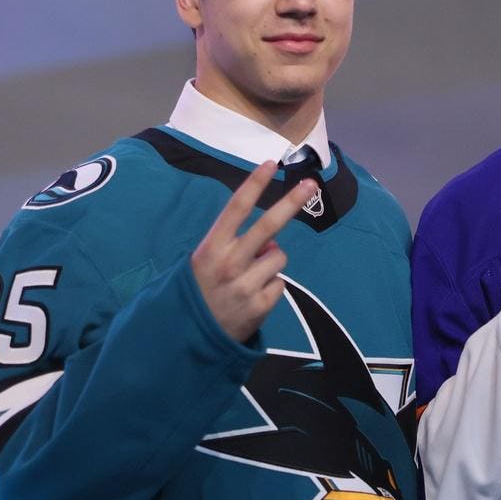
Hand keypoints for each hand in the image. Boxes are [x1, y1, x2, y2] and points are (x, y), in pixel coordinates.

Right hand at [191, 161, 316, 342]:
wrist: (189, 336)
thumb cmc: (201, 290)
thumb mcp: (205, 261)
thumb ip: (236, 245)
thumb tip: (273, 242)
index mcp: (211, 248)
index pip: (236, 208)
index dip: (254, 184)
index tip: (271, 163)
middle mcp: (230, 263)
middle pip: (268, 226)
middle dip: (292, 202)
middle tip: (311, 184)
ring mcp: (246, 284)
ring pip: (279, 256)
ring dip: (270, 263)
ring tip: (249, 278)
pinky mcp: (260, 305)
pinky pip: (280, 283)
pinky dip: (271, 287)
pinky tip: (252, 297)